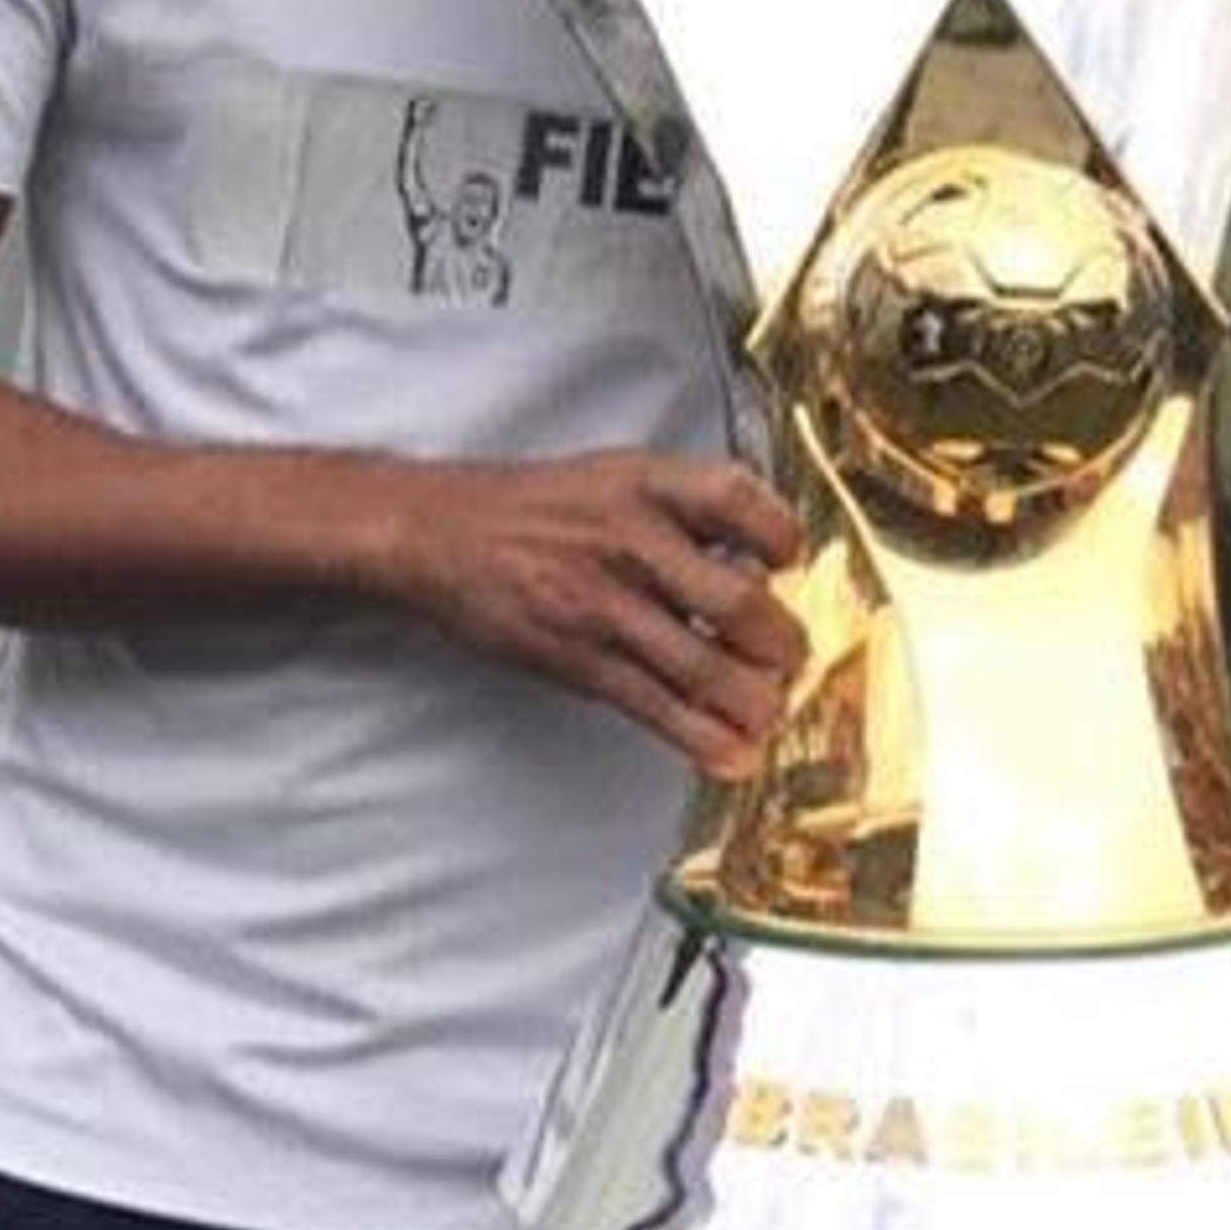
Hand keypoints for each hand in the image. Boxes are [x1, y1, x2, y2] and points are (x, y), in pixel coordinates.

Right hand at [380, 449, 806, 780]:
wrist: (441, 536)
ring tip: (769, 712)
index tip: (789, 560)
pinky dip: (702, 738)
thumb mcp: (615, 474)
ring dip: (753, 702)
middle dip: (781, 644)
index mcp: (647, 484)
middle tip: (789, 657)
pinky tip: (732, 755)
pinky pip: (655, 707)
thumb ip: (685, 509)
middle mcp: (632, 543)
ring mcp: (604, 606)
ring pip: (703, 667)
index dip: (782, 536)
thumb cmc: (536, 509)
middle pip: (737, 601)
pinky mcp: (579, 659)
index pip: (740, 501)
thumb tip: (759, 562)